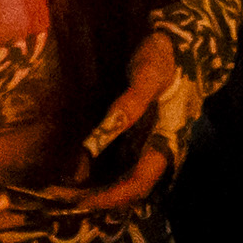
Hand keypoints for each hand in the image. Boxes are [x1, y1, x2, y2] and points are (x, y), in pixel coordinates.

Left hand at [69, 32, 180, 211]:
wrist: (180, 43)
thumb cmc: (164, 59)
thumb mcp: (147, 76)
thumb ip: (128, 106)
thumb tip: (99, 139)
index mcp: (167, 141)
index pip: (139, 182)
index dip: (111, 196)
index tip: (81, 199)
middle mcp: (158, 149)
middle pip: (129, 187)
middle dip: (98, 196)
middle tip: (62, 197)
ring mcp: (148, 144)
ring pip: (123, 177)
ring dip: (96, 187)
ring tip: (65, 189)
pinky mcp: (139, 136)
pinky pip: (118, 163)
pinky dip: (99, 172)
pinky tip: (77, 171)